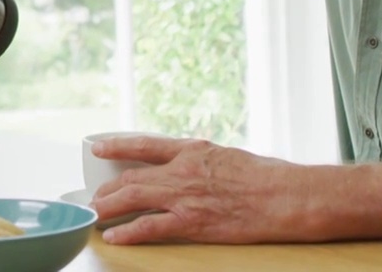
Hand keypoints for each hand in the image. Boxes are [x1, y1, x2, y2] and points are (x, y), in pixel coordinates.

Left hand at [90, 135, 314, 244]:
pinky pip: (149, 227)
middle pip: (132, 178)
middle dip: (108, 189)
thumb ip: (202, 161)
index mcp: (193, 150)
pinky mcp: (192, 222)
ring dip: (109, 208)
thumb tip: (189, 167)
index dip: (117, 146)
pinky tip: (115, 237)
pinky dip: (128, 232)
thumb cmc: (267, 177)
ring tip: (95, 215)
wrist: (285, 195)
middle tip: (95, 198)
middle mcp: (182, 170)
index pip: (144, 144)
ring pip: (132, 199)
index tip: (98, 147)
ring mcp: (185, 197)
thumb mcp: (228, 156)